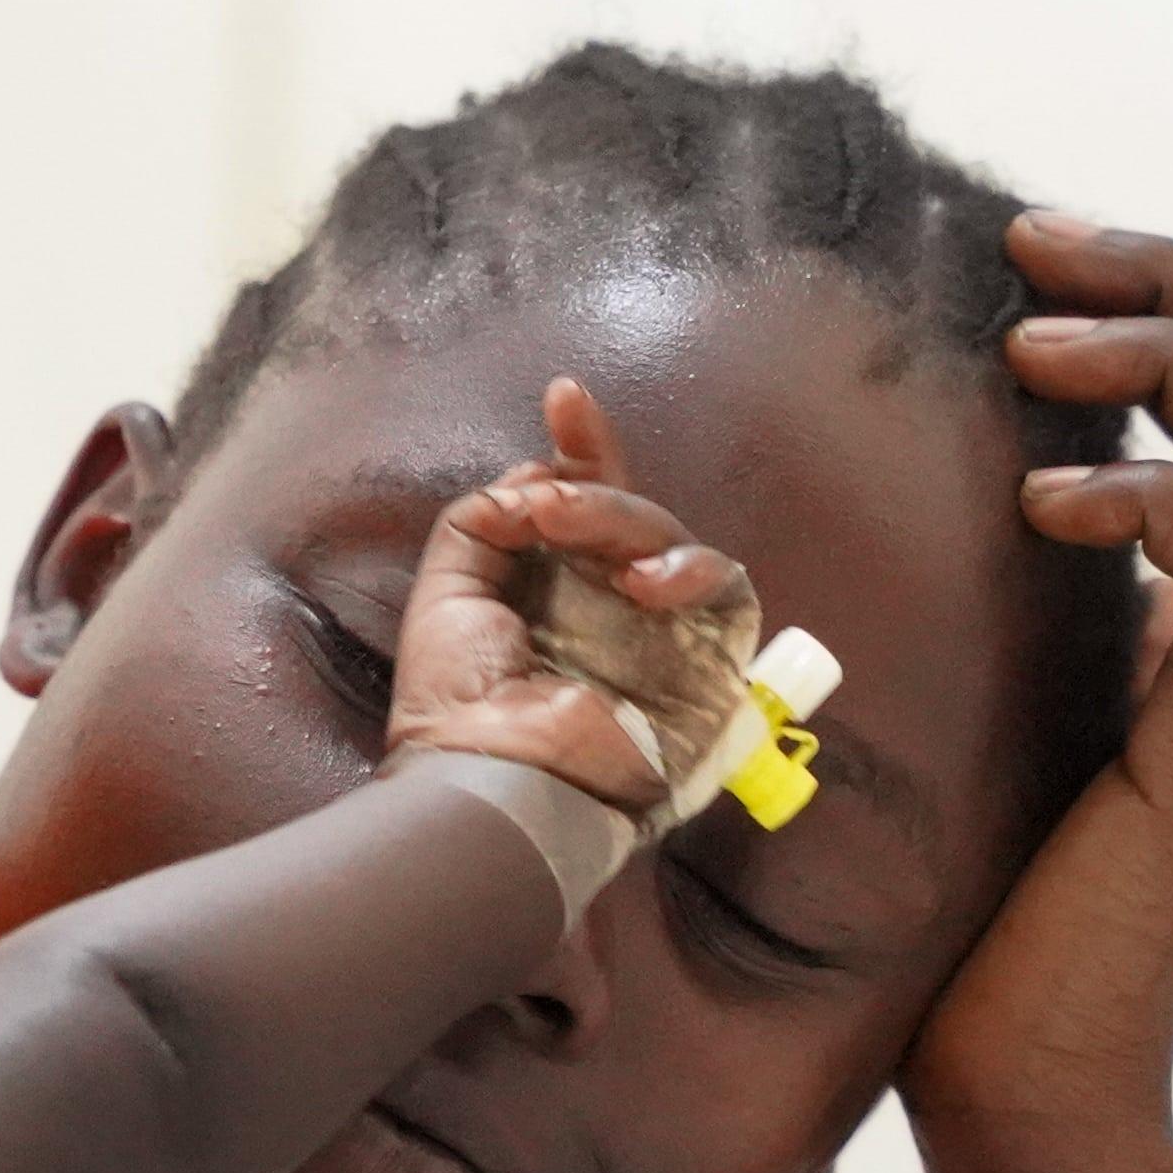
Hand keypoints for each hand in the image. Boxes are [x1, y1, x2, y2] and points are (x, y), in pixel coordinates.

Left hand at [386, 376, 740, 813]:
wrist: (496, 776)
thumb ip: (484, 521)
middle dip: (589, 489)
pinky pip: (724, 589)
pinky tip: (646, 581)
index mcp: (552, 589)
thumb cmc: (460, 700)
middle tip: (544, 506)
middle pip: (626, 514)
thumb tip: (534, 477)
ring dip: (624, 520)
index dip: (581, 450)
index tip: (564, 396)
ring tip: (570, 528)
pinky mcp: (710, 658)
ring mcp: (663, 630)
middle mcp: (611, 605)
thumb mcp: (448, 593)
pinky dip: (690, 568)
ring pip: (670, 538)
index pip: (578, 504)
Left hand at [905, 217, 1172, 1141]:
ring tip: (1040, 348)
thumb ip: (1025, 598)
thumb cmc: (980, 919)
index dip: (1162, 293)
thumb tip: (964, 479)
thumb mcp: (997, 707)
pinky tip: (1043, 498)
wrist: (1024, 1088)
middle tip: (1037, 246)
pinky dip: (1158, 495)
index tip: (1026, 247)